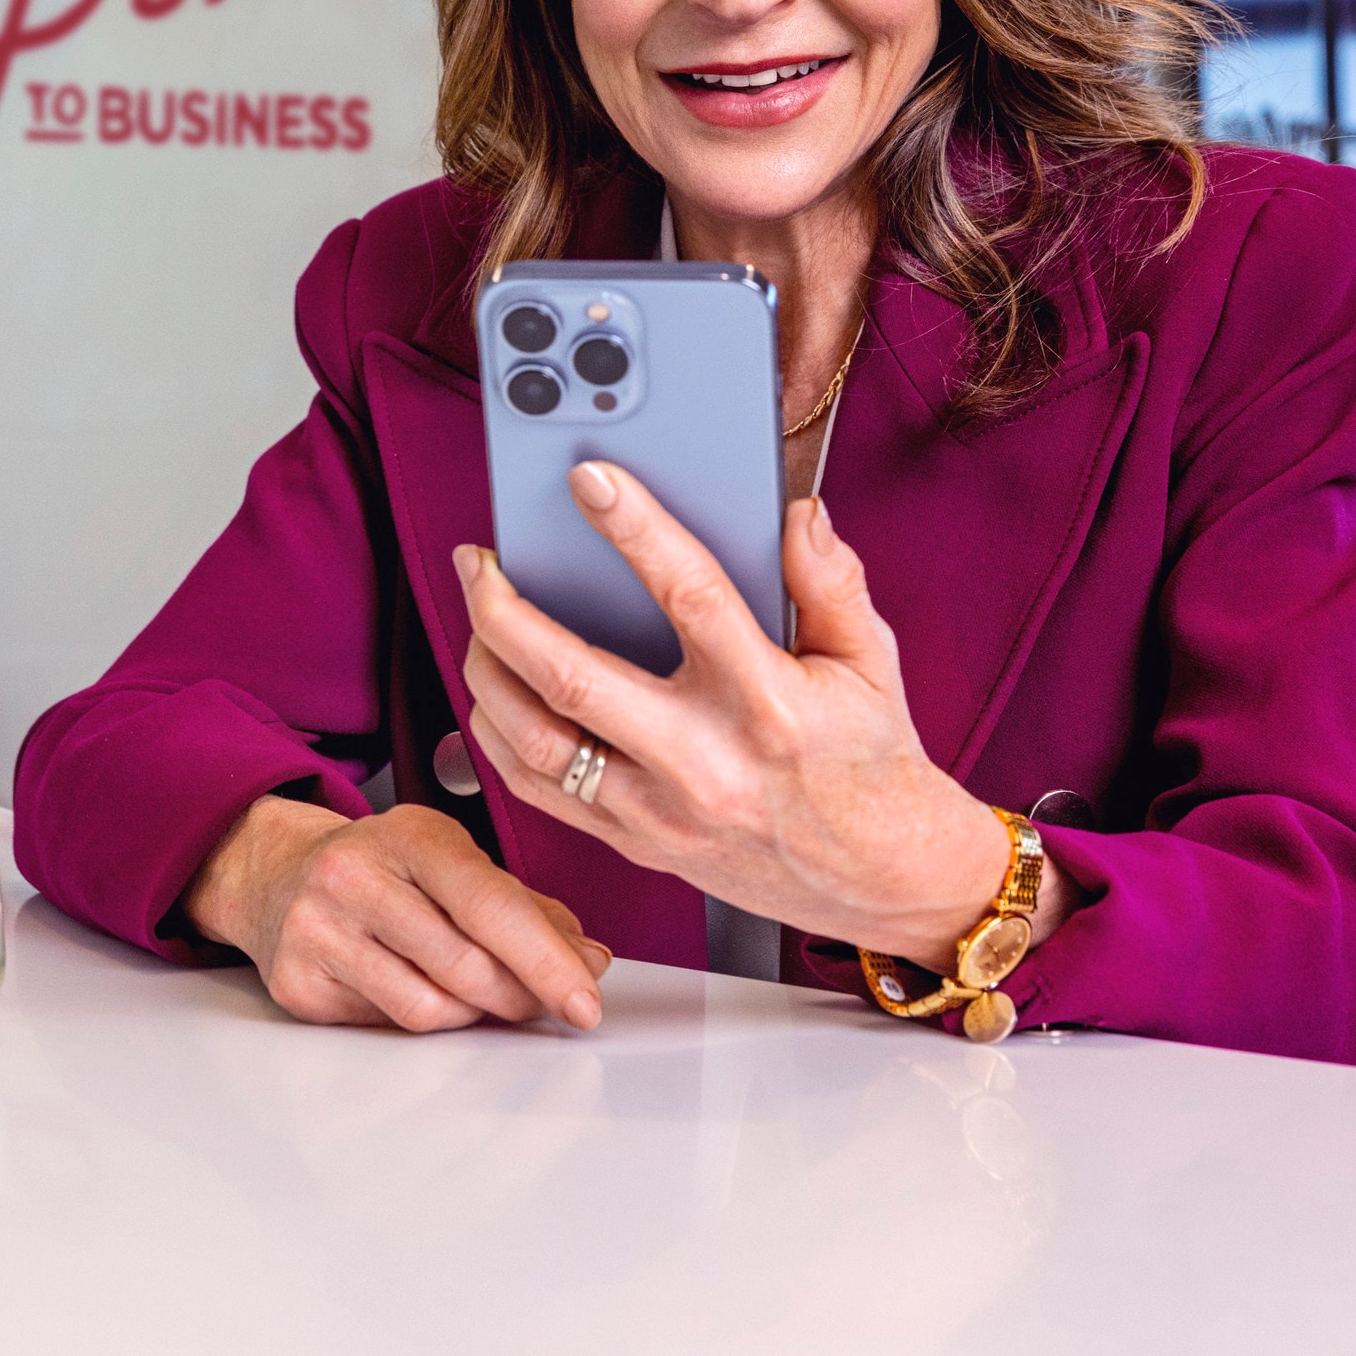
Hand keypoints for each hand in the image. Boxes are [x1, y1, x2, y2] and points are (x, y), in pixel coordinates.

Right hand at [180, 796, 612, 1031]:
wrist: (276, 873)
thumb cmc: (383, 869)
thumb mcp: (452, 860)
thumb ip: (525, 908)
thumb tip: (590, 960)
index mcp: (408, 833)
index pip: (492, 905)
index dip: (549, 960)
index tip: (586, 1000)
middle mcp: (353, 875)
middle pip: (466, 966)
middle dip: (520, 995)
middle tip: (542, 1002)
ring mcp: (318, 930)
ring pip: (430, 1007)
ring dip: (472, 1013)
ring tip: (475, 991)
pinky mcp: (299, 983)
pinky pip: (388, 1026)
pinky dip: (422, 1018)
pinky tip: (418, 988)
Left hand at [452, 470, 1071, 969]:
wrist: (879, 877)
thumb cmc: (868, 761)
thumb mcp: (870, 662)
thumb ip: (830, 582)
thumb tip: (795, 514)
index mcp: (766, 702)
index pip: (689, 596)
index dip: (634, 529)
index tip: (588, 479)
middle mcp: (703, 761)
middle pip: (571, 678)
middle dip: (502, 611)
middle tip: (475, 560)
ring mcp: (660, 812)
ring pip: (534, 742)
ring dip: (485, 672)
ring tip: (477, 619)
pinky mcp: (636, 845)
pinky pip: (537, 791)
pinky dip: (498, 736)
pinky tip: (494, 691)